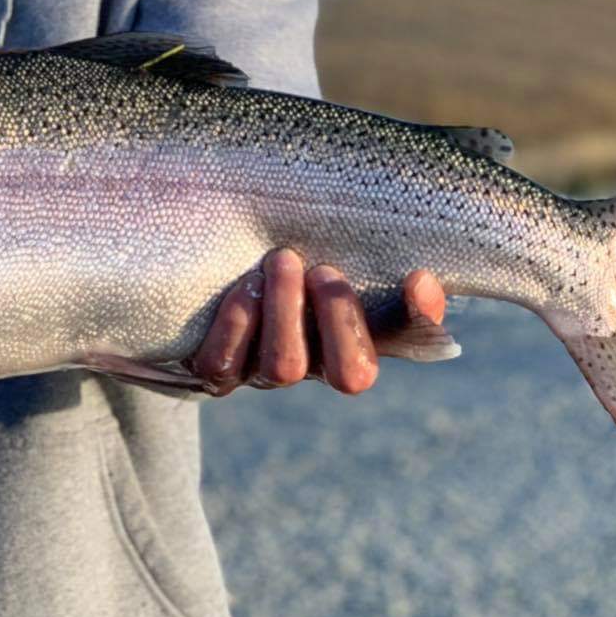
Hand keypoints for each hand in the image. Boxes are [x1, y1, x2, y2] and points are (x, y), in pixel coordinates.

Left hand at [188, 250, 450, 396]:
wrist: (196, 271)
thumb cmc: (271, 251)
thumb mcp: (315, 243)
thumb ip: (363, 248)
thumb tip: (418, 273)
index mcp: (354, 330)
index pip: (406, 336)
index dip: (419, 318)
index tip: (416, 277)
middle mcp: (316, 361)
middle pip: (352, 373)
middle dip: (342, 319)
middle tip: (325, 270)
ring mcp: (264, 372)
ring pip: (286, 367)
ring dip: (288, 311)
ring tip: (282, 260)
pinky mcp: (214, 370)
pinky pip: (223, 365)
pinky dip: (236, 324)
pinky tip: (243, 286)